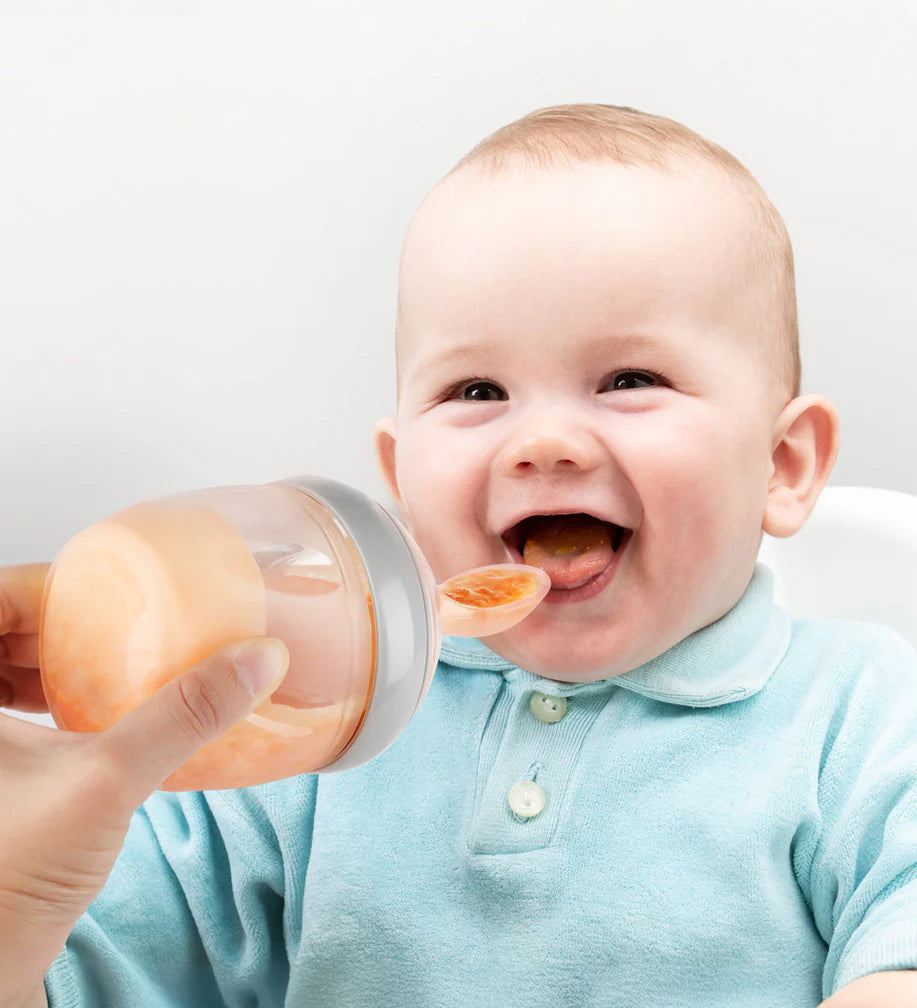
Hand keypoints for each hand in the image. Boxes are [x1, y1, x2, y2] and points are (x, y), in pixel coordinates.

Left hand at [0, 563, 289, 1005]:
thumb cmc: (8, 885)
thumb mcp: (104, 781)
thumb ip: (183, 715)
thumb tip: (256, 658)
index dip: (43, 583)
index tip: (98, 586)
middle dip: (54, 620)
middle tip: (112, 616)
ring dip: (50, 661)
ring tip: (105, 657)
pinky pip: (6, 717)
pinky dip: (45, 702)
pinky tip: (88, 714)